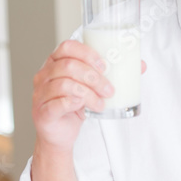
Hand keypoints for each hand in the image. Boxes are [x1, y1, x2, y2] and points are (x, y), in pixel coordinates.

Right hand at [31, 39, 146, 150]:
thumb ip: (111, 75)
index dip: (87, 53)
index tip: (104, 66)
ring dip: (89, 93)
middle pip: (68, 66)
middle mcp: (45, 75)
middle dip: (94, 78)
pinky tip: (84, 107)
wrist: (60, 134)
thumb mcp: (92, 88)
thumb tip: (140, 65)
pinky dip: (73, 103)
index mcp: (55, 63)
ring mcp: (40, 93)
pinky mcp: (43, 112)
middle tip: (110, 90)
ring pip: (64, 84)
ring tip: (101, 103)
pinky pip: (57, 103)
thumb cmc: (75, 106)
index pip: (67, 47)